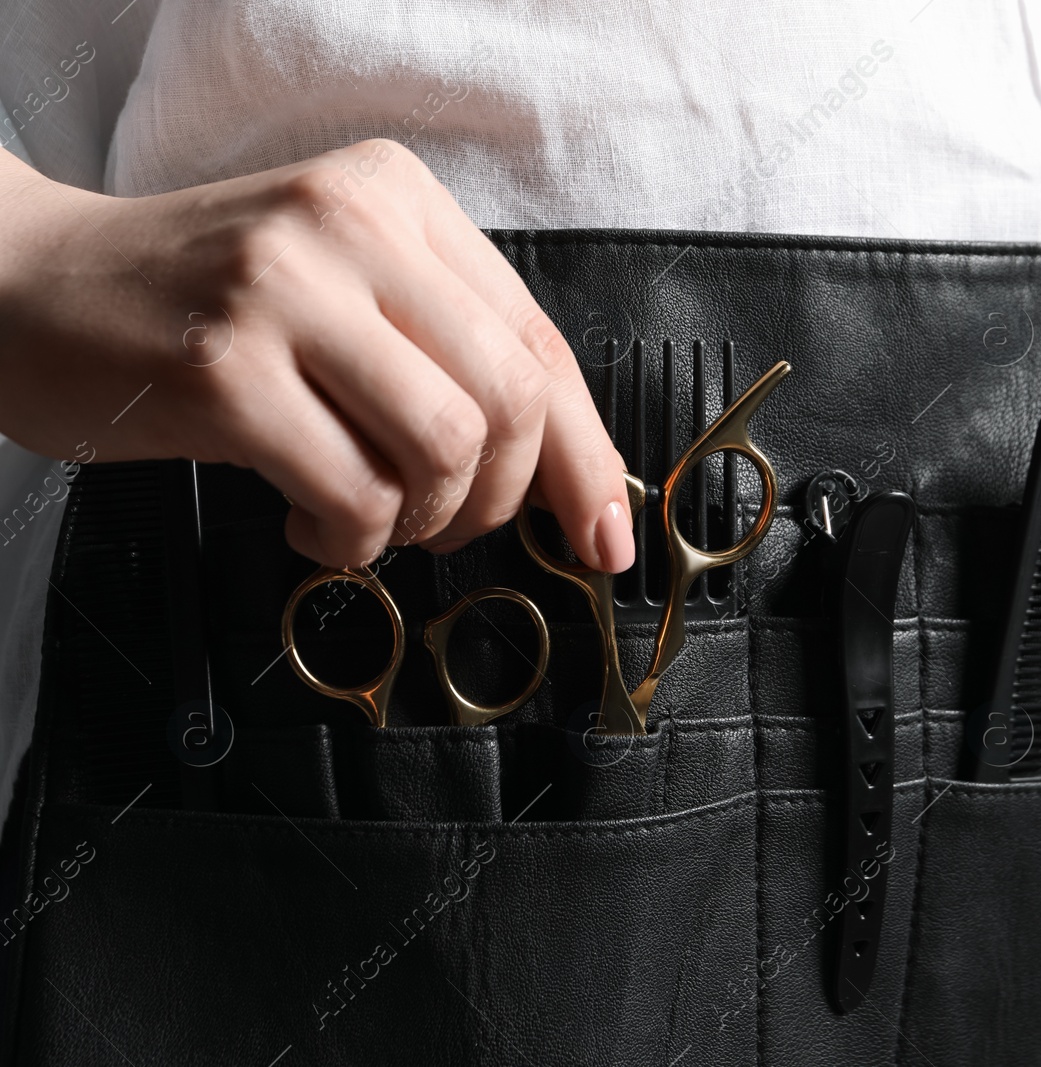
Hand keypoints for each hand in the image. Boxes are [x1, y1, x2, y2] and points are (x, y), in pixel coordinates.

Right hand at [0, 139, 634, 569]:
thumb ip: (447, 353)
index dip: (587, 456)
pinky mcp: (225, 369)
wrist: (23, 281)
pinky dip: (353, 541)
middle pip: (511, 401)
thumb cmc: (197, 302)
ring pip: (446, 449)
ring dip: (424, 522)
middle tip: (451, 525)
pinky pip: (356, 495)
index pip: (540, 343)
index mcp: (398, 199)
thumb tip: (567, 471)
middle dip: (502, 499)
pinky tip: (312, 523)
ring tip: (373, 518)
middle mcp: (350, 226)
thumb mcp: (341, 288)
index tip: (605, 533)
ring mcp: (285, 292)